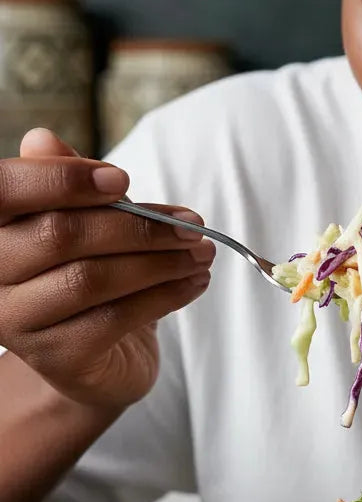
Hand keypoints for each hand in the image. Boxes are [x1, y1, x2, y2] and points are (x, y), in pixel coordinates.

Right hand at [0, 128, 214, 408]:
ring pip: (92, 278)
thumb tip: (44, 139)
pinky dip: (165, 296)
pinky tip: (195, 283)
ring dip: (160, 262)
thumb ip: (66, 184)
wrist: (100, 362)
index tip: (123, 180)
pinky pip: (115, 318)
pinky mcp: (57, 358)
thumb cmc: (90, 279)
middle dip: (138, 226)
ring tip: (202, 253)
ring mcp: (19, 322)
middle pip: (61, 234)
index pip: (5, 189)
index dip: (63, 180)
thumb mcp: (84, 226)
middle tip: (193, 224)